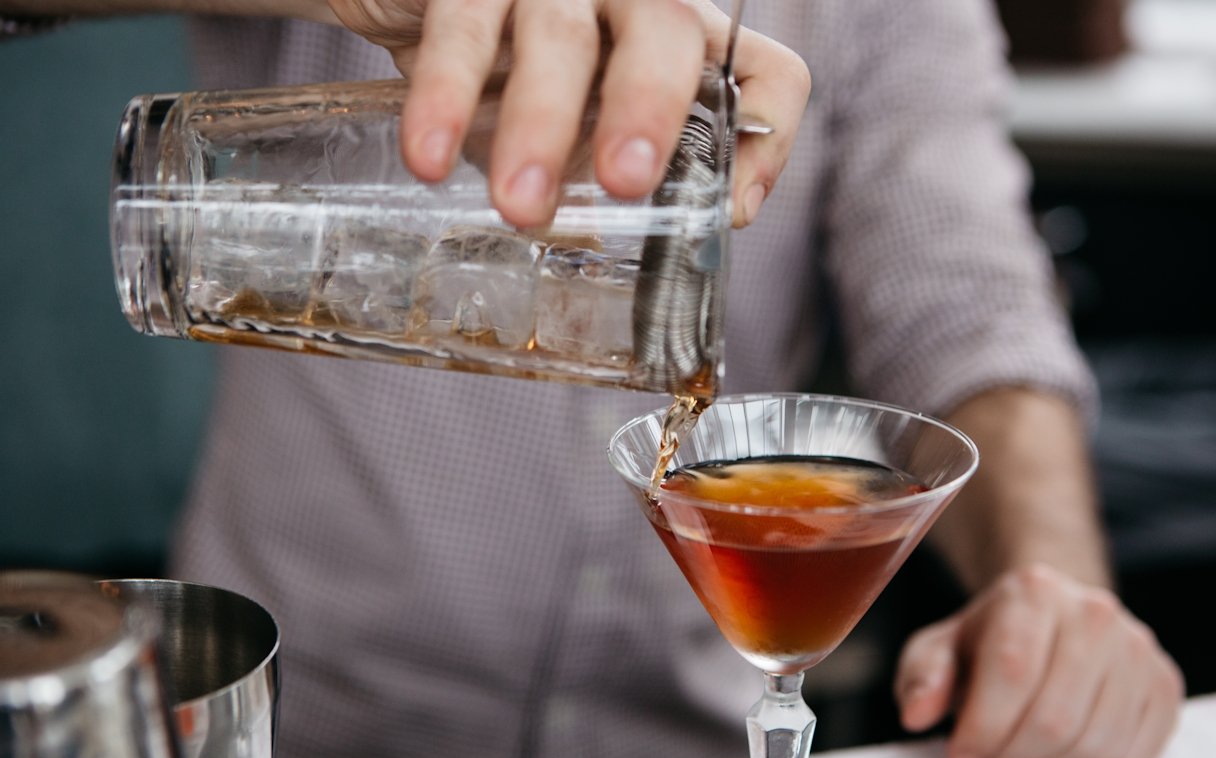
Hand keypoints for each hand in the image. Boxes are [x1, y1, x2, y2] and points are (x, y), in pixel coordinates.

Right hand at [324, 0, 808, 227]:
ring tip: (520, 205)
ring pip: (562, 35)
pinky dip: (445, 99)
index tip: (728, 212)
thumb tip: (667, 234)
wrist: (407, 3)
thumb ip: (619, 169)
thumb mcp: (584, 127)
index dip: (766, 140)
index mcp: (676, 43)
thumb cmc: (513, 72)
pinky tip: (431, 159)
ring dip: (542, 124)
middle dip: (649, 111)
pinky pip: (462, 30)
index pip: (765, 71)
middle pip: (668, 33)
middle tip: (623, 184)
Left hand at [894, 563, 1183, 757]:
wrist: (1052, 617)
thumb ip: (923, 677)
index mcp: (1034, 591)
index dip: (983, 727)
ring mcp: (1139, 646)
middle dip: (1011, 754)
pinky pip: (1133, 755)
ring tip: (1025, 747)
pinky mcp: (1166, 683)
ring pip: (1094, 743)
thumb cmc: (989, 640)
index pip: (1012, 673)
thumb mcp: (941, 648)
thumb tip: (917, 714)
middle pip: (1054, 718)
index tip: (961, 752)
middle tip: (991, 754)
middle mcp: (1094, 611)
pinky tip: (1065, 746)